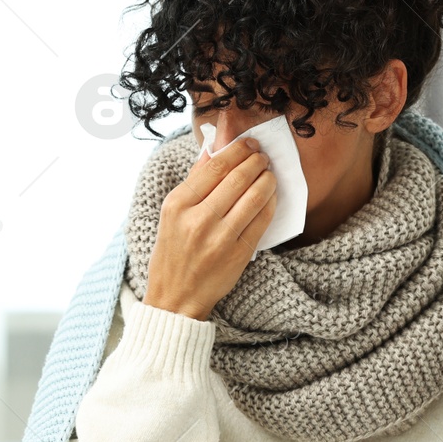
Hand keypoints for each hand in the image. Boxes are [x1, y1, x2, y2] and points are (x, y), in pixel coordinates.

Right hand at [144, 137, 276, 321]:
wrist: (176, 297)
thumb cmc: (172, 251)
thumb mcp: (171, 213)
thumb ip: (193, 181)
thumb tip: (213, 150)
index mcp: (178, 204)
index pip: (215, 166)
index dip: (237, 150)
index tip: (249, 144)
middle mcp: (198, 219)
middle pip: (238, 178)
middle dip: (256, 161)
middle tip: (263, 157)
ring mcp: (220, 238)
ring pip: (255, 196)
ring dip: (267, 179)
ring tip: (269, 174)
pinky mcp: (238, 254)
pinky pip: (262, 220)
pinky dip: (270, 203)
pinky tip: (270, 196)